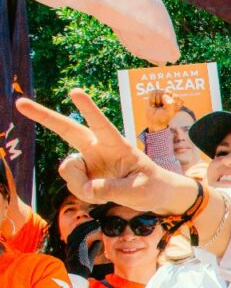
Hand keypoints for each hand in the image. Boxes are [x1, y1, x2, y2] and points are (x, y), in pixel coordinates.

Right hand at [16, 90, 197, 214]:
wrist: (154, 194)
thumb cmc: (152, 186)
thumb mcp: (138, 191)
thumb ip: (111, 189)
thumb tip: (86, 188)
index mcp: (117, 145)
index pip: (101, 125)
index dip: (88, 110)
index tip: (75, 92)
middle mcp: (98, 148)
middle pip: (68, 130)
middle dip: (44, 116)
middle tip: (20, 103)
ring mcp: (88, 160)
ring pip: (67, 170)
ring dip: (79, 184)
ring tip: (103, 191)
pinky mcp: (83, 174)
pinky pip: (72, 185)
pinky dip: (84, 194)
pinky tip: (100, 194)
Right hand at [64, 220, 101, 277]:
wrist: (77, 275)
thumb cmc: (82, 269)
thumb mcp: (89, 257)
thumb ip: (93, 249)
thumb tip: (99, 242)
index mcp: (71, 247)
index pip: (76, 234)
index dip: (83, 228)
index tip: (91, 225)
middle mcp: (70, 245)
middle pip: (77, 230)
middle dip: (86, 224)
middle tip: (95, 221)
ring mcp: (73, 245)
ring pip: (80, 231)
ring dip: (89, 225)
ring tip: (96, 222)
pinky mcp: (77, 246)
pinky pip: (83, 234)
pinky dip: (89, 229)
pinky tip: (96, 227)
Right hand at [144, 89, 182, 132]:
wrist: (153, 121)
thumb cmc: (163, 117)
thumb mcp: (169, 113)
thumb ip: (170, 105)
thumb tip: (164, 96)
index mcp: (178, 100)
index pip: (175, 96)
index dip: (169, 103)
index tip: (168, 109)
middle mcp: (171, 96)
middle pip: (165, 92)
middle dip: (161, 101)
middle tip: (162, 108)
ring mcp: (163, 94)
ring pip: (158, 92)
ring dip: (156, 101)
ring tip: (158, 106)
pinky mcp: (155, 94)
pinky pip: (152, 93)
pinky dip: (151, 100)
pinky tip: (153, 104)